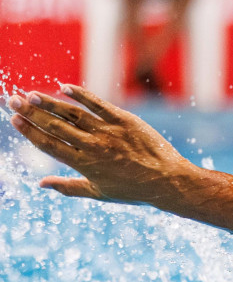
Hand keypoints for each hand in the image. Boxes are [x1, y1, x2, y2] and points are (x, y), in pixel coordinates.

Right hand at [7, 86, 197, 205]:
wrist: (169, 181)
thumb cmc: (134, 190)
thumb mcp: (99, 193)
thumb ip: (68, 187)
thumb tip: (40, 184)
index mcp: (84, 165)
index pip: (49, 145)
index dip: (30, 131)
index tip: (14, 119)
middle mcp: (93, 147)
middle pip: (55, 126)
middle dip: (31, 112)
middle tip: (12, 100)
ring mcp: (109, 132)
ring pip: (73, 114)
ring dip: (50, 103)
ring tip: (30, 94)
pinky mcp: (125, 121)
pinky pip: (99, 105)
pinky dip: (81, 95)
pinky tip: (64, 87)